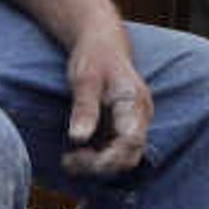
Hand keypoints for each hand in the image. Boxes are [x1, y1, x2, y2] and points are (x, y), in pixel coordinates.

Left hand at [61, 16, 151, 175]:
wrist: (103, 44)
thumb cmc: (94, 58)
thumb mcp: (84, 79)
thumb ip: (84, 108)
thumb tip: (78, 138)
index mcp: (134, 103)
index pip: (132, 141)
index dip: (110, 157)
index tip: (81, 159)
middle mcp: (140, 117)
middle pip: (129, 156)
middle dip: (100, 165)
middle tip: (68, 160)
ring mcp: (134, 125)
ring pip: (123, 159)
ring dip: (97, 165)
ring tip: (68, 160)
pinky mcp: (125, 129)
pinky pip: (116, 153)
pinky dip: (97, 159)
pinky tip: (75, 156)